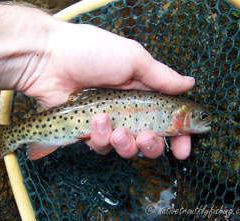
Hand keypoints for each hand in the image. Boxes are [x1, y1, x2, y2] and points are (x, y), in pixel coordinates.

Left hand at [17, 20, 194, 159]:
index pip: (166, 119)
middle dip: (151, 145)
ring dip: (125, 143)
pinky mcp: (88, 131)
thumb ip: (162, 76)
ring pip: (125, 148)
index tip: (183, 149)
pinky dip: (100, 138)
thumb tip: (189, 83)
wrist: (50, 59)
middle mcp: (127, 110)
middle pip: (148, 140)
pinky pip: (101, 147)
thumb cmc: (92, 53)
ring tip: (117, 129)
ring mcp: (108, 122)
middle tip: (147, 137)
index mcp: (142, 92)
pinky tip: (94, 121)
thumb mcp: (133, 58)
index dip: (178, 136)